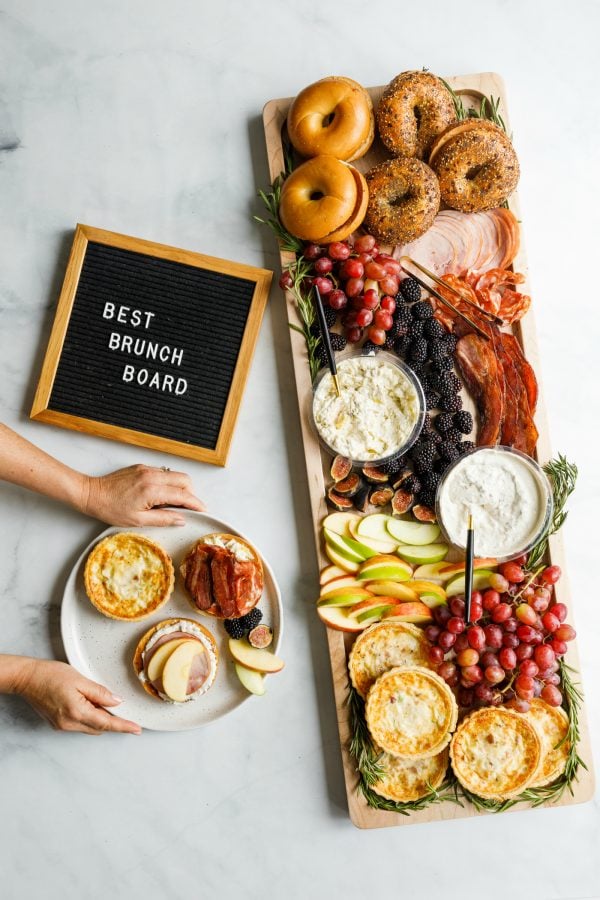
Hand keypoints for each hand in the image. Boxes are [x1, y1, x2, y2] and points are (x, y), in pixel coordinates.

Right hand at [16, 659, 141, 734]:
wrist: (27, 678)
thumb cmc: (50, 675)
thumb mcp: (79, 679)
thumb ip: (100, 692)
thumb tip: (116, 702)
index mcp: (77, 712)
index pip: (106, 723)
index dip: (123, 727)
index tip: (137, 730)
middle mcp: (69, 724)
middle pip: (99, 728)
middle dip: (112, 720)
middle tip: (122, 709)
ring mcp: (62, 726)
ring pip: (90, 727)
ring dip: (99, 718)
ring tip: (100, 701)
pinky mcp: (57, 724)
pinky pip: (80, 724)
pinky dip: (89, 717)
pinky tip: (88, 704)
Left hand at [82, 464, 205, 525]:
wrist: (91, 494)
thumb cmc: (110, 509)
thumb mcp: (138, 520)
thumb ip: (163, 519)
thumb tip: (181, 519)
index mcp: (152, 490)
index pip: (183, 494)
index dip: (196, 503)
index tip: (202, 510)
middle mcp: (152, 475)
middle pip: (184, 479)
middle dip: (190, 493)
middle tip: (187, 507)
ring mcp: (146, 469)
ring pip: (174, 474)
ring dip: (179, 487)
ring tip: (170, 503)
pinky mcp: (141, 467)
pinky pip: (162, 473)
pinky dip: (167, 483)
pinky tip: (158, 495)